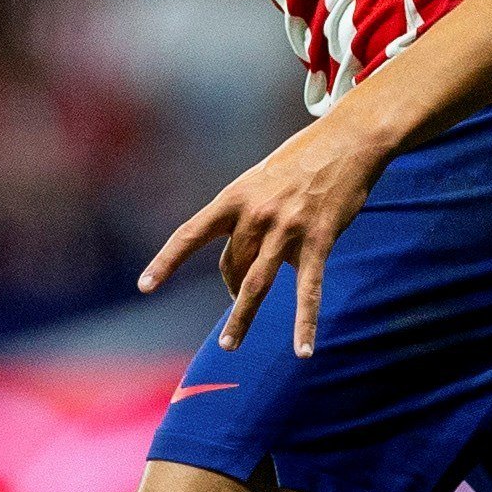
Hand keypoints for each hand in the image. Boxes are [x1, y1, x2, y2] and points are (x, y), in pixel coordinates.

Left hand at [135, 103, 390, 357]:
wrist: (347, 141)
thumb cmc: (302, 160)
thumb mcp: (261, 179)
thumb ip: (246, 216)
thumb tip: (237, 262)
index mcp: (236, 197)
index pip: (191, 233)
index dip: (167, 261)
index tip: (145, 286)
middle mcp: (256, 214)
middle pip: (232, 266)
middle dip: (232, 286)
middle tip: (237, 295)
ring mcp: (287, 229)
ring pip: (256, 285)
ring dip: (241, 318)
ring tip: (229, 345)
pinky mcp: (318, 242)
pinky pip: (308, 291)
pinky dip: (306, 324)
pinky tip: (303, 351)